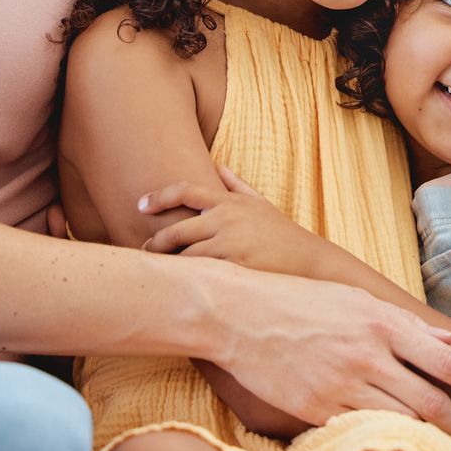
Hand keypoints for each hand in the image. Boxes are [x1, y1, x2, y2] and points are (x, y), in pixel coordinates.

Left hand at [140, 166, 338, 279]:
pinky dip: (187, 279)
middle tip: (144, 252)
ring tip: (157, 273)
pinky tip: (177, 286)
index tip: (140, 206)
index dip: (158, 196)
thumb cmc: (282, 234)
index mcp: (230, 202)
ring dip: (169, 265)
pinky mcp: (236, 269)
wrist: (310, 261)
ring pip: (185, 256)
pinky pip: (202, 275)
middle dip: (156, 244)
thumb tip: (217, 164)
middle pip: (176, 230)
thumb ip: (237, 185)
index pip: (185, 191)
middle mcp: (228, 220)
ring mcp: (232, 245)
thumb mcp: (261, 204)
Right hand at [216, 268, 450, 441]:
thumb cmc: (297, 302)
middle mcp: (369, 354)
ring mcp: (342, 384)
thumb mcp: (354, 299)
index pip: (447, 360)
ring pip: (401, 422)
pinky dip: (386, 442)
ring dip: (430, 441)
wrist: (237, 314)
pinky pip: (361, 431)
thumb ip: (403, 322)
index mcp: (382, 321)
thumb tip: (445, 337)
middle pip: (432, 401)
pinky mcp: (317, 409)